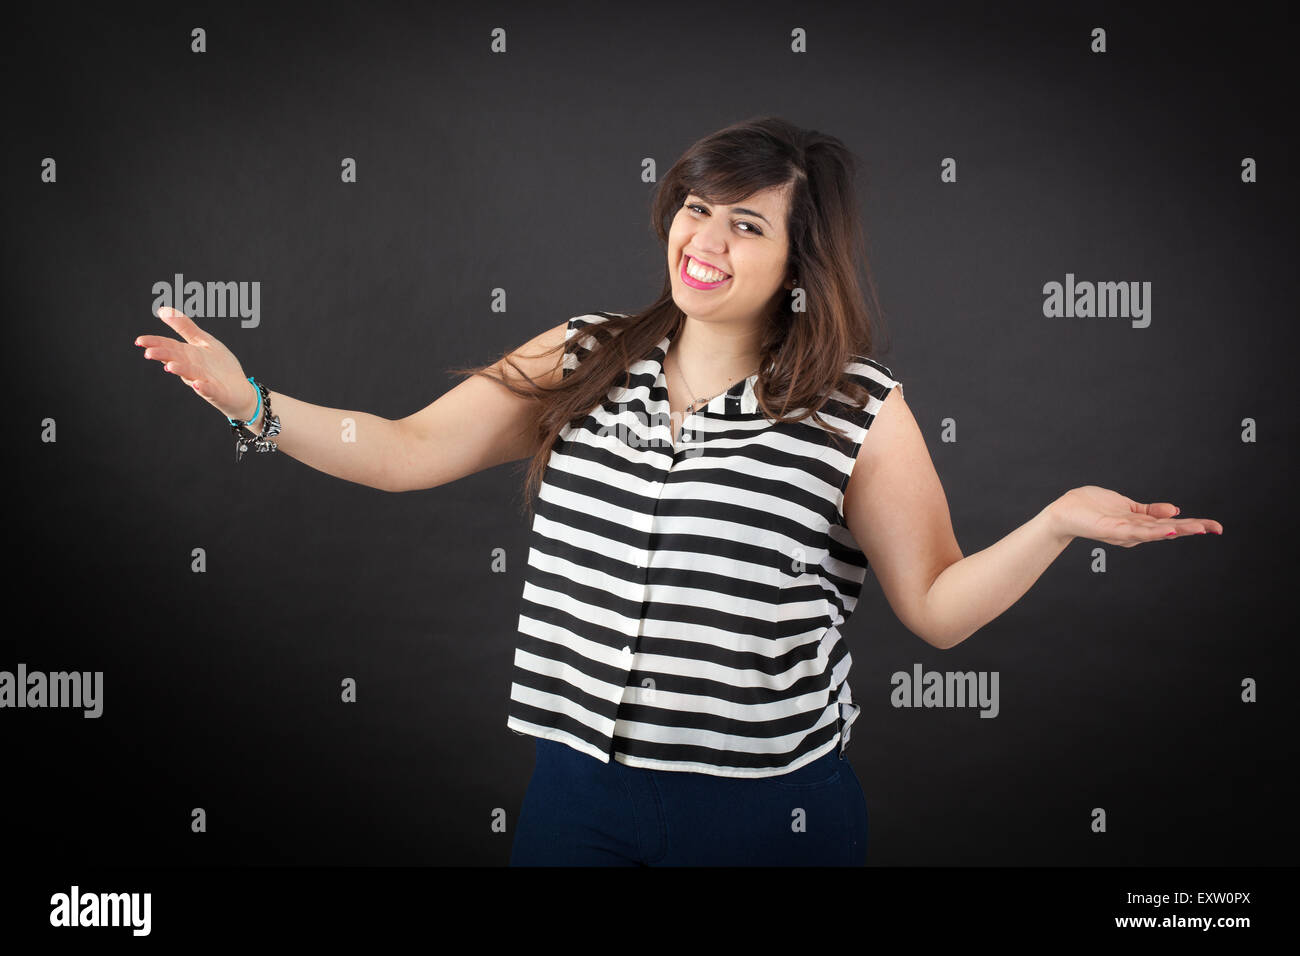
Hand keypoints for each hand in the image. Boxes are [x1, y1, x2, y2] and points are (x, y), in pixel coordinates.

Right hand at [135, 306, 257, 419]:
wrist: (240, 390)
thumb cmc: (218, 365)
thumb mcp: (202, 341)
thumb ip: (185, 327)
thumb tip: (162, 309)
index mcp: (188, 355)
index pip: (169, 347)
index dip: (155, 344)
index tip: (140, 341)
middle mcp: (192, 368)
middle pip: (176, 360)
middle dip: (163, 356)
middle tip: (149, 353)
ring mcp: (204, 381)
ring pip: (190, 375)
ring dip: (181, 370)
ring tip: (170, 366)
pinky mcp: (218, 393)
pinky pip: (210, 391)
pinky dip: (204, 388)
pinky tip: (198, 384)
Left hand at [1046, 485, 1222, 547]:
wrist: (1064, 511)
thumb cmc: (1092, 507)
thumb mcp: (1128, 506)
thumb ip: (1150, 511)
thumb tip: (1176, 510)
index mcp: (1140, 525)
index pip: (1171, 525)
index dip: (1194, 525)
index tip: (1216, 526)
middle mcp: (1135, 532)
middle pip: (1168, 530)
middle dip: (1193, 528)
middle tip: (1216, 528)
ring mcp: (1124, 532)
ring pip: (1156, 532)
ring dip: (1178, 530)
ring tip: (1198, 528)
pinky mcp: (1112, 530)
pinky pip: (1135, 531)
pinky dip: (1152, 532)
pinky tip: (1169, 529)